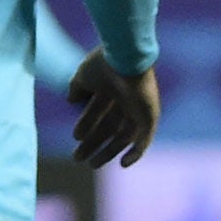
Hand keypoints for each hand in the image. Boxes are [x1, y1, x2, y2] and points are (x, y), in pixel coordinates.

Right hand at [67, 46, 160, 167]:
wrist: (125, 56)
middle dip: (93, 143)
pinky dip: (135, 153)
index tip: (75, 138)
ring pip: (123, 137)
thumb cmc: (103, 63)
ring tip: (92, 164)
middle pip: (109, 128)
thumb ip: (77, 88)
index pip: (98, 114)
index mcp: (111, 90)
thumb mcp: (83, 75)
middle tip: (78, 158)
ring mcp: (139, 110)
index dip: (86, 126)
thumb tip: (71, 101)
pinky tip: (123, 164)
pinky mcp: (150, 116)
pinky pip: (144, 140)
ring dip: (108, 151)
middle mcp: (125, 101)